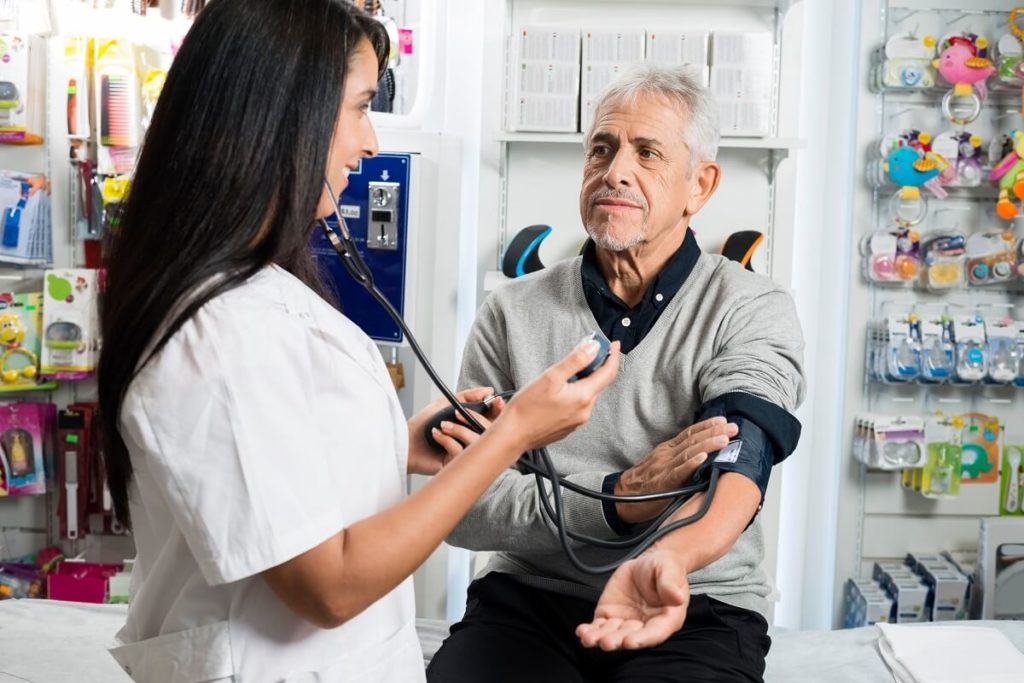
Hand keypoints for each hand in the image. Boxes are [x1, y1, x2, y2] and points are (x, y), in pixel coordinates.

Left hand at [406, 388, 505, 474]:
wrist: (405, 441)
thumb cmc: (423, 424)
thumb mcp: (446, 403)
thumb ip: (468, 396)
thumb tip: (488, 390)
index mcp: (471, 426)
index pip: (493, 420)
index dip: (498, 411)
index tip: (496, 401)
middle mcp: (471, 440)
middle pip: (491, 432)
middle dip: (474, 419)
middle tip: (458, 414)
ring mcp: (466, 453)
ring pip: (478, 442)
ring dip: (458, 430)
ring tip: (443, 426)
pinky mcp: (457, 465)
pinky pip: (463, 453)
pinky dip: (448, 441)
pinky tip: (437, 437)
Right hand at [494, 340, 619, 457]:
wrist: (513, 435)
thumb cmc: (527, 408)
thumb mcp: (550, 377)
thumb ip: (575, 361)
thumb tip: (594, 348)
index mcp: (583, 397)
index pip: (608, 373)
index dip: (613, 356)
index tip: (613, 344)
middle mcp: (585, 411)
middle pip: (599, 383)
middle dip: (597, 365)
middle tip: (587, 350)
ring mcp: (577, 421)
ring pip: (588, 394)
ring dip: (585, 379)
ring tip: (569, 370)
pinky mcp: (568, 426)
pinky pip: (578, 405)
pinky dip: (576, 392)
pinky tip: (561, 389)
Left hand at [576, 549, 688, 650]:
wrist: (648, 563)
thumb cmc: (664, 568)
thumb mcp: (669, 569)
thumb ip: (670, 583)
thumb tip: (677, 597)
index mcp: (665, 618)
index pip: (655, 633)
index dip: (643, 639)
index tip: (631, 642)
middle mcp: (645, 625)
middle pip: (631, 637)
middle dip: (618, 640)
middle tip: (607, 642)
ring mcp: (626, 622)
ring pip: (613, 634)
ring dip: (601, 638)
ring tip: (589, 638)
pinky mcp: (610, 615)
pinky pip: (600, 626)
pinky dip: (591, 630)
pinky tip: (582, 632)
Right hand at [614, 417, 736, 524]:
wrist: (622, 496)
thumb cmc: (645, 484)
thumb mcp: (661, 465)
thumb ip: (679, 460)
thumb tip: (704, 456)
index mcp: (667, 449)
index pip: (690, 433)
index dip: (707, 426)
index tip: (723, 421)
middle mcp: (667, 455)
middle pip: (693, 440)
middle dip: (715, 433)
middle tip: (734, 428)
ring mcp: (664, 467)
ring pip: (689, 452)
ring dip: (709, 444)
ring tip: (725, 440)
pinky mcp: (663, 482)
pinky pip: (678, 471)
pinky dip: (691, 463)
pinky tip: (703, 458)